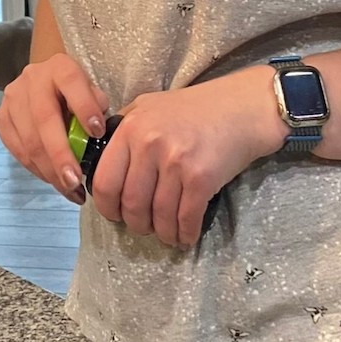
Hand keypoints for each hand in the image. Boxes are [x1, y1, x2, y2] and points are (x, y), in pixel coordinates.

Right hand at [0, 52, 109, 202]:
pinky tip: (52, 180)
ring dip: (49, 170)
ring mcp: (13, 98)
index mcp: (61, 67)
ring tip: (69, 190)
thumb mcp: (92, 91)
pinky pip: (17, 149)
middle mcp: (33, 78)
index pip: (72, 83)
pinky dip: (36, 169)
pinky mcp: (2, 117)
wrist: (46, 83)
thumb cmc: (75, 93)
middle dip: (60, 154)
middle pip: (44, 118)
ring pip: (28, 139)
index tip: (98, 133)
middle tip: (75, 181)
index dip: (84, 108)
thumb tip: (96, 132)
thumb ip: (97, 106)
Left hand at [90, 67, 286, 247]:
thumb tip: (97, 161)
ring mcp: (175, 161)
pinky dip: (185, 234)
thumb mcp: (149, 106)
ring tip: (168, 233)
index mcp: (131, 128)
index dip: (107, 207)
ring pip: (158, 216)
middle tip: (145, 226)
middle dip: (137, 224)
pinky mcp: (201, 177)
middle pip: (130, 205)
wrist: (243, 107)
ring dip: (163, 233)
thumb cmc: (196, 107)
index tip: (116, 215)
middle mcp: (149, 144)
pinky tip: (186, 235)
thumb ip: (123, 129)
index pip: (104, 182)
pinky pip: (185, 219)